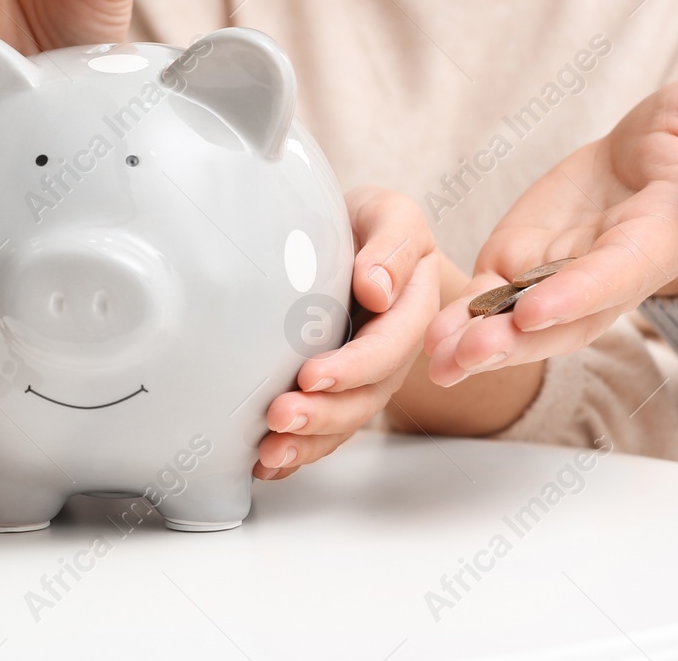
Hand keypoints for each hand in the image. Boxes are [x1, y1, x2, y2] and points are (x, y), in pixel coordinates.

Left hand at [256, 187, 440, 478]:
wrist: (360, 239)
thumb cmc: (372, 225)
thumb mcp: (389, 214)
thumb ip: (393, 244)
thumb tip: (376, 287)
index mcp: (410, 309)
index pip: (388, 346)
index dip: (353, 367)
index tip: (311, 375)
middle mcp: (390, 351)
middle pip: (366, 396)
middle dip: (324, 414)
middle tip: (279, 416)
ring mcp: (364, 376)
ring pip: (344, 421)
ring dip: (309, 442)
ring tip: (270, 452)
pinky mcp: (337, 389)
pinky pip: (325, 429)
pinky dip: (298, 450)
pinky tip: (266, 463)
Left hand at [424, 78, 677, 385]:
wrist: (661, 157)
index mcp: (657, 239)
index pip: (614, 275)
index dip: (577, 295)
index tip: (533, 310)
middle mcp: (606, 275)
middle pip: (561, 320)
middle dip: (514, 341)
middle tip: (464, 356)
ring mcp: (561, 276)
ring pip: (520, 323)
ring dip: (478, 344)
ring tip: (436, 361)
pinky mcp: (524, 266)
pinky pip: (489, 299)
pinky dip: (458, 320)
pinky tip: (425, 340)